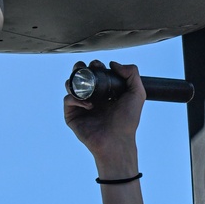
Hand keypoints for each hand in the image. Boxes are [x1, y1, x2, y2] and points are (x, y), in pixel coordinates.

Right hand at [64, 60, 146, 175]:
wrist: (116, 140)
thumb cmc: (128, 120)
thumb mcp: (137, 94)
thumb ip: (131, 74)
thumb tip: (113, 64)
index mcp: (106, 93)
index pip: (96, 74)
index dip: (95, 66)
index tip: (99, 65)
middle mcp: (92, 98)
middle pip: (80, 77)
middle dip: (80, 68)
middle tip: (86, 68)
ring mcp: (81, 107)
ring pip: (70, 86)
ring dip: (74, 79)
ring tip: (83, 83)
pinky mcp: (72, 116)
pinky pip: (68, 100)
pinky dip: (75, 98)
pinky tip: (88, 104)